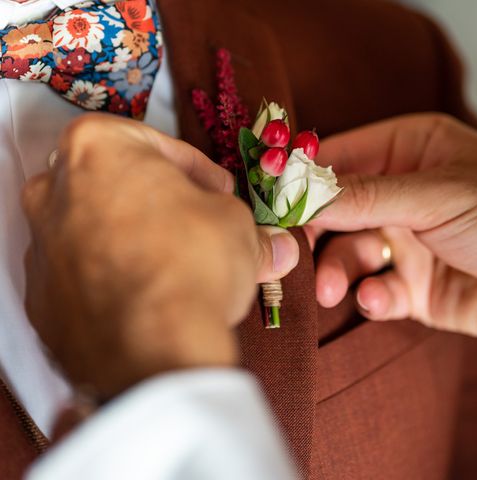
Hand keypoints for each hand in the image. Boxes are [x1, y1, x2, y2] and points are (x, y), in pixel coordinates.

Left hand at [22, 114, 298, 397]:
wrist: (151, 351)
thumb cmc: (191, 264)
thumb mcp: (239, 229)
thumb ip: (252, 229)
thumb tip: (277, 247)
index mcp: (96, 148)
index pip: (154, 142)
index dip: (195, 167)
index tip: (219, 189)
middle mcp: (54, 191)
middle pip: (116, 183)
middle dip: (159, 201)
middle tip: (196, 223)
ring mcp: (41, 248)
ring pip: (95, 229)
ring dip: (135, 240)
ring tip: (177, 267)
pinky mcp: (41, 300)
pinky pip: (83, 276)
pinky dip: (113, 279)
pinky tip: (150, 298)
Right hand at [311, 114, 476, 376]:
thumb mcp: (436, 195)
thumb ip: (365, 196)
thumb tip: (300, 190)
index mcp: (413, 149)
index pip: (343, 157)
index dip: (306, 179)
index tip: (273, 201)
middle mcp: (405, 193)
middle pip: (338, 210)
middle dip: (315, 235)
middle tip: (290, 256)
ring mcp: (407, 241)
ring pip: (349, 253)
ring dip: (335, 272)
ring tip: (330, 291)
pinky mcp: (412, 286)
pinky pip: (374, 290)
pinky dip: (371, 297)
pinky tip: (381, 301)